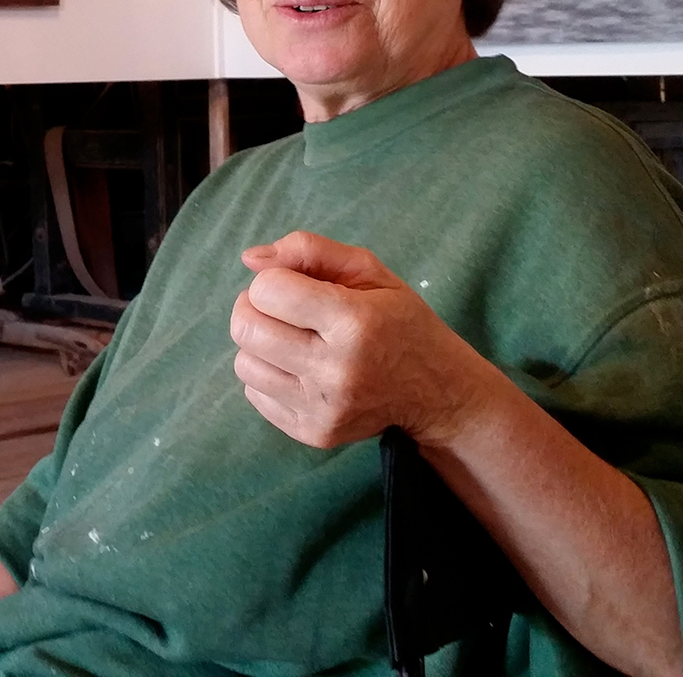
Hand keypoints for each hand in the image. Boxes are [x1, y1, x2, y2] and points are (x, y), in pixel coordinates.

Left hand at [229, 231, 509, 448]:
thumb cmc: (399, 321)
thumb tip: (249, 259)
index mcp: (355, 322)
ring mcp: (325, 407)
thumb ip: (309, 250)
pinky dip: (270, 377)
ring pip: (244, 364)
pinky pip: (256, 395)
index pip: (267, 290)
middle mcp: (337, 369)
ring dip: (260, 345)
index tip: (295, 287)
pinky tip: (302, 371)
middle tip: (282, 310)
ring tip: (294, 341)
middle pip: (246, 328)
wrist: (439, 391)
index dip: (274, 281)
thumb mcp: (370, 272)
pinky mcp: (315, 433)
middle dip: (254, 309)